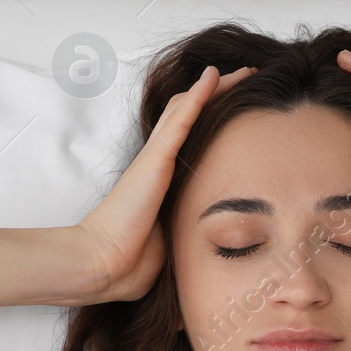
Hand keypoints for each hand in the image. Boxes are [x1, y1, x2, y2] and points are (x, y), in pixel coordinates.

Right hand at [74, 63, 257, 302]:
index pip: (193, 144)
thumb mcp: (170, 249)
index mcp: (165, 184)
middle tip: (247, 81)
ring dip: (215, 88)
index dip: (215, 126)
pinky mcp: (156, 159)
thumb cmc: (130, 265)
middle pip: (191, 118)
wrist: (103, 265)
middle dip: (219, 98)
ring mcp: (157, 158)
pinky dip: (200, 95)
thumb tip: (203, 279)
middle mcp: (160, 164)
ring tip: (242, 71)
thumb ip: (185, 248)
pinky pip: (182, 119)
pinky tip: (215, 76)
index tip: (242, 118)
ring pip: (188, 109)